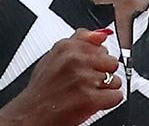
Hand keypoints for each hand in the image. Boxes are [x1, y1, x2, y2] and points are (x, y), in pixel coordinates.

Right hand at [0, 28, 122, 125]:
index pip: (101, 46)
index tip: (86, 69)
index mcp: (67, 47)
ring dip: (106, 89)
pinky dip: (108, 102)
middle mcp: (75, 59)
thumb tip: (102, 34)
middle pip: (111, 62)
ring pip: (115, 80)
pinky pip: (116, 96)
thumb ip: (80, 41)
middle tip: (86, 83)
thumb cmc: (43, 89)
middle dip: (103, 74)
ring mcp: (84, 78)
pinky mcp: (90, 98)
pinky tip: (94, 102)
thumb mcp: (55, 55)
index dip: (96, 61)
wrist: (32, 114)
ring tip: (88, 93)